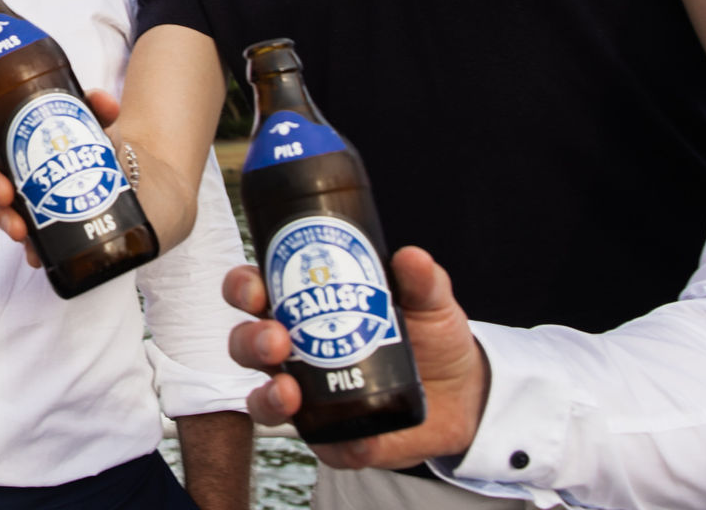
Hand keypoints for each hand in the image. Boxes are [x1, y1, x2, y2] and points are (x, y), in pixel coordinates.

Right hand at [0, 88, 121, 268]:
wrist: (100, 171)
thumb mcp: (88, 117)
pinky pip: (3, 223)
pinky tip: (32, 251)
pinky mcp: (8, 209)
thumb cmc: (79, 134)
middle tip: (4, 193)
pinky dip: (18, 234)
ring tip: (18, 229)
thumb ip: (96, 106)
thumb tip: (103, 102)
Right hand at [222, 246, 489, 468]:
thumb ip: (421, 280)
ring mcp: (309, 397)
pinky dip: (337, 447)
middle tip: (275, 341)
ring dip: (267, 396)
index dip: (242, 289)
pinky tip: (357, 443)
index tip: (255, 291)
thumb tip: (411, 258)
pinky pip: (324, 448)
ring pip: (264, 399)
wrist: (462, 392)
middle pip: (246, 345)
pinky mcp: (335, 437)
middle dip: (249, 342)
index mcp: (302, 308)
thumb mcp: (428, 301)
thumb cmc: (429, 335)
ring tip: (289, 392)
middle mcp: (294, 353)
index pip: (254, 293)